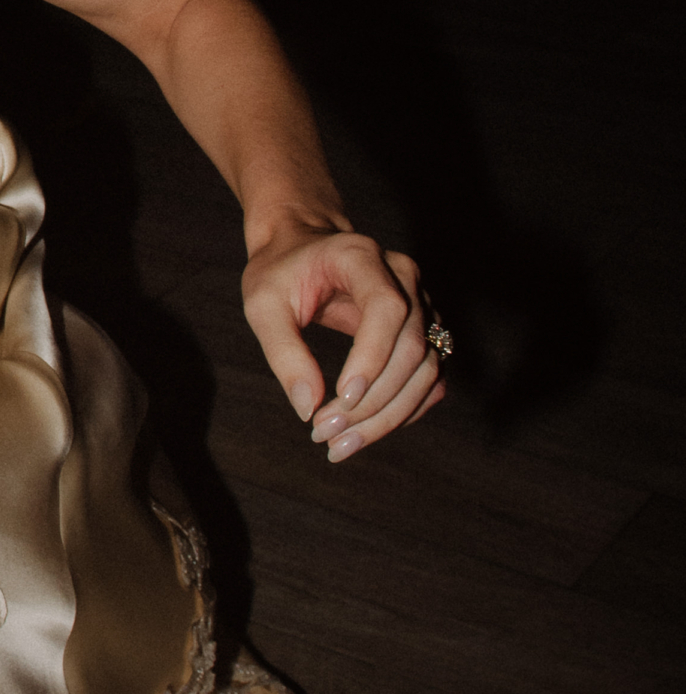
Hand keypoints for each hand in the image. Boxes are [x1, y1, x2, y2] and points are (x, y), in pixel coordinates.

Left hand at [241, 224, 445, 460]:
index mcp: (362, 256)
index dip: (372, 357)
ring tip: (341, 444)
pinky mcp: (424, 331)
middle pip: (413, 348)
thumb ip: (283, 352)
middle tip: (325, 435)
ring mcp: (422, 303)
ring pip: (429, 370)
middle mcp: (404, 276)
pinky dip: (404, 411)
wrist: (302, 248)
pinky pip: (430, 379)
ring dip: (390, 416)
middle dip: (373, 401)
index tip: (340, 399)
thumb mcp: (263, 304)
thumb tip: (307, 408)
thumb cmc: (279, 273)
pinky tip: (365, 430)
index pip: (388, 309)